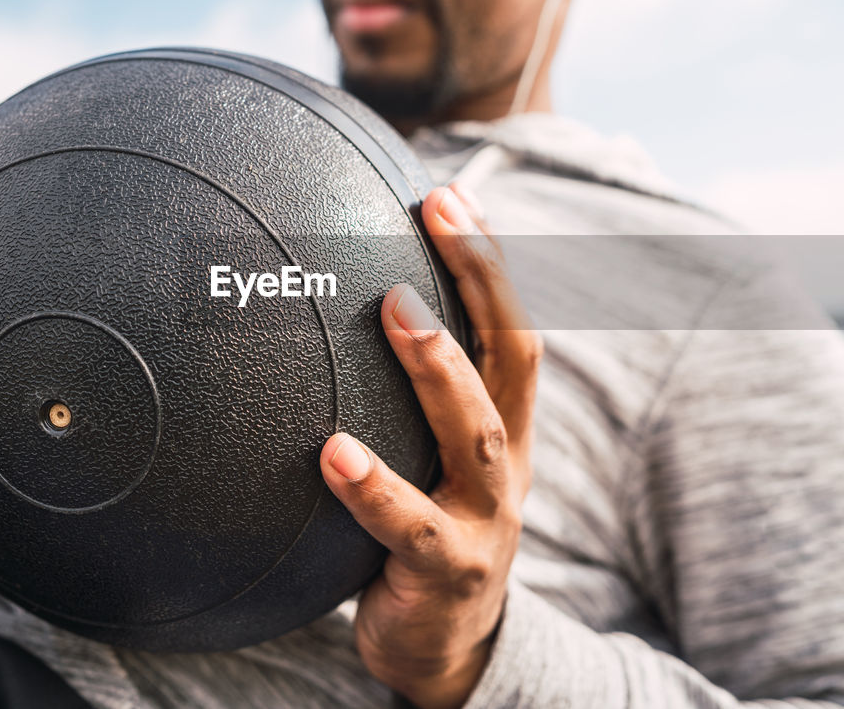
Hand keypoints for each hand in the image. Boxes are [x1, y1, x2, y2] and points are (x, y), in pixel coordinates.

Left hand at [319, 185, 540, 708]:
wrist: (448, 648)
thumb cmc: (422, 536)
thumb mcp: (428, 462)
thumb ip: (406, 403)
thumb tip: (336, 318)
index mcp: (503, 430)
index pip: (510, 329)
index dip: (490, 262)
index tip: (451, 194)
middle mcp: (505, 465)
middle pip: (512, 358)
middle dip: (482, 280)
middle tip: (438, 214)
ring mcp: (484, 519)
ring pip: (474, 432)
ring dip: (438, 366)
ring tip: (397, 309)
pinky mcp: (447, 572)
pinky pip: (408, 526)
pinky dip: (373, 487)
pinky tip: (331, 452)